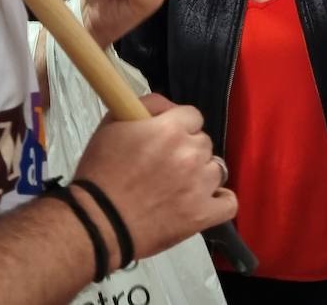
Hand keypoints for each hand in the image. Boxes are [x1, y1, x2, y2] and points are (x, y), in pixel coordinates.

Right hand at [75, 94, 236, 263]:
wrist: (98, 221)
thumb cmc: (100, 173)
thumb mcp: (112, 125)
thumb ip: (147, 105)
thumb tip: (169, 108)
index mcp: (171, 129)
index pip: (193, 116)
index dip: (179, 126)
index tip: (165, 138)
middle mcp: (191, 153)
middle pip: (204, 142)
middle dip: (187, 150)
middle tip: (164, 166)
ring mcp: (200, 185)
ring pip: (216, 170)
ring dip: (200, 174)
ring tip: (177, 187)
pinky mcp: (203, 215)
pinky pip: (228, 203)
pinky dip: (219, 201)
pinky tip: (205, 200)